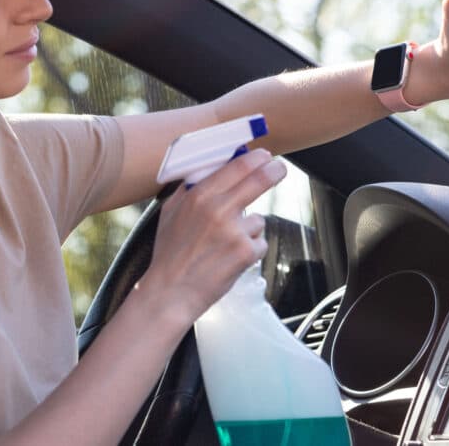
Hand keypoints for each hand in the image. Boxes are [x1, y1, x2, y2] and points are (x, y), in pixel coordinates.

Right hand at [139, 148, 286, 322]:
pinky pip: (260, 243)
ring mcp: (234, 232)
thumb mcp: (170, 212)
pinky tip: (230, 258)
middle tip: (279, 169)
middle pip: (259, 180)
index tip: (264, 156)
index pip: (238, 166)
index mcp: (199, 196)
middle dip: (274, 171)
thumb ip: (190, 188)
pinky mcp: (245, 253)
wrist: (170, 292)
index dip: (256, 158)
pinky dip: (250, 250)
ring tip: (225, 245)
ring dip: (248, 229)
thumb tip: (210, 168)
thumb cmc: (170, 254)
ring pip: (257, 219)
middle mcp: (218, 210)